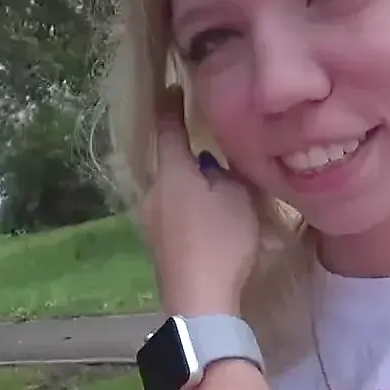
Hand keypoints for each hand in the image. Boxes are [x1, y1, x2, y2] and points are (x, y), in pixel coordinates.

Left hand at [141, 91, 262, 315]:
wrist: (199, 301)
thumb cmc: (221, 241)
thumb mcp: (238, 197)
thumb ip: (228, 174)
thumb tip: (216, 166)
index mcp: (170, 172)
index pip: (167, 128)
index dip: (171, 106)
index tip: (173, 87)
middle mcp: (152, 192)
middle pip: (169, 163)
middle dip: (186, 154)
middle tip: (208, 146)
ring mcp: (151, 222)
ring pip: (172, 190)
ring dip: (190, 185)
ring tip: (214, 187)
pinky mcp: (158, 246)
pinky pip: (174, 213)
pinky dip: (190, 208)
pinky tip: (209, 218)